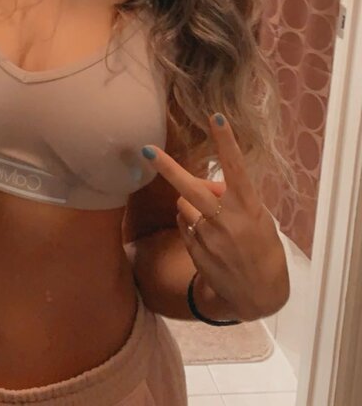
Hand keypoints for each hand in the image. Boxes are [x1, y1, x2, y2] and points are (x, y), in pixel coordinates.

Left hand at [142, 114, 289, 320]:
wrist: (259, 294)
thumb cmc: (264, 248)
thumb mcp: (259, 218)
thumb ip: (233, 197)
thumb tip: (206, 184)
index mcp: (249, 206)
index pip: (236, 167)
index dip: (226, 141)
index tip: (216, 116)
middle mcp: (227, 219)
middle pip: (191, 188)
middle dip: (167, 168)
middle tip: (146, 150)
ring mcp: (209, 236)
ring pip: (185, 204)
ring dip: (192, 204)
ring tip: (214, 221)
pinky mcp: (196, 250)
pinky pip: (185, 224)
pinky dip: (191, 224)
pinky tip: (209, 238)